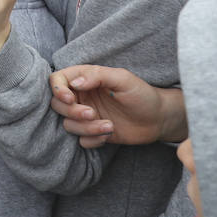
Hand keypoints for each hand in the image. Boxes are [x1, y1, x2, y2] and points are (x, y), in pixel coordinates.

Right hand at [48, 64, 186, 146]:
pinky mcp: (94, 133)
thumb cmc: (142, 94)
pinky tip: (109, 134)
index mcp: (85, 79)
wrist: (158, 119)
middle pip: (57, 105)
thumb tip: (74, 83)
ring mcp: (86, 116)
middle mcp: (82, 97)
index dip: (58, 89)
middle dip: (73, 112)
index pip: (57, 80)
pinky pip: (81, 140)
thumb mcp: (122, 78)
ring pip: (68, 124)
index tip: (70, 98)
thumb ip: (97, 76)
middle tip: (92, 113)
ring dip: (86, 128)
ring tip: (109, 126)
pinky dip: (92, 139)